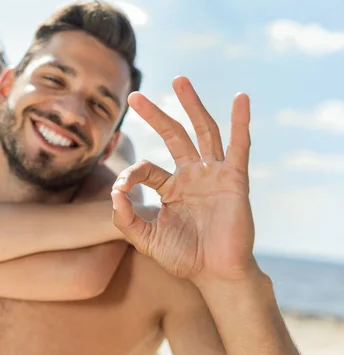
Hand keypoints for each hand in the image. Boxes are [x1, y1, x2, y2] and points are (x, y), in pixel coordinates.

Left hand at [112, 76, 254, 283]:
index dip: (130, 174)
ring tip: (179, 79)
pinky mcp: (234, 179)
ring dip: (192, 105)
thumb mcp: (145, 238)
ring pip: (203, 131)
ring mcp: (213, 175)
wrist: (215, 274)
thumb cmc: (183, 258)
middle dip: (155, 114)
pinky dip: (240, 122)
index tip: (120, 190)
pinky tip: (240, 99)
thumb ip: (125, 217)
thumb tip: (114, 191)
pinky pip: (239, 146)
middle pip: (174, 135)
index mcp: (170, 188)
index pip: (146, 168)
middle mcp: (192, 176)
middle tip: (135, 95)